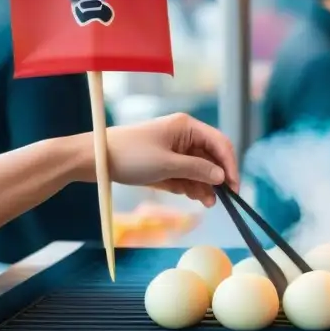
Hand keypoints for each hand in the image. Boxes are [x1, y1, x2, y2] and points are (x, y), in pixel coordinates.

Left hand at [96, 114, 239, 206]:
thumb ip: (198, 170)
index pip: (220, 144)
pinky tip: (194, 197)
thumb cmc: (130, 156)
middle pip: (211, 158)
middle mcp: (184, 136)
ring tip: (206, 203)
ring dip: (205, 185)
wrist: (95, 160)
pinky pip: (186, 175)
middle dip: (217, 178)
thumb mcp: (168, 165)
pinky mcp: (165, 163)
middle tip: (221, 199)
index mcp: (187, 127)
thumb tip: (222, 177)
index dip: (230, 165)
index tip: (234, 187)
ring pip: (200, 169)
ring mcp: (174, 150)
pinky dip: (191, 186)